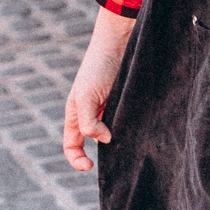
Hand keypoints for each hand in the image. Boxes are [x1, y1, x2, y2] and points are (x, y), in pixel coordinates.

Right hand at [63, 9, 136, 171]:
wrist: (120, 43)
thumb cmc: (98, 68)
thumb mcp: (85, 97)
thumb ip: (88, 123)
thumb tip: (105, 140)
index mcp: (77, 115)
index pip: (72, 146)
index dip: (77, 160)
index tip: (90, 166)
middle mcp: (93, 115)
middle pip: (94, 144)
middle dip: (104, 153)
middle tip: (116, 155)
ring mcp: (111, 110)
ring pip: (113, 135)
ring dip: (120, 141)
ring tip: (127, 140)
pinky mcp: (127, 105)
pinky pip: (127, 124)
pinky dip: (131, 130)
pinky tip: (137, 129)